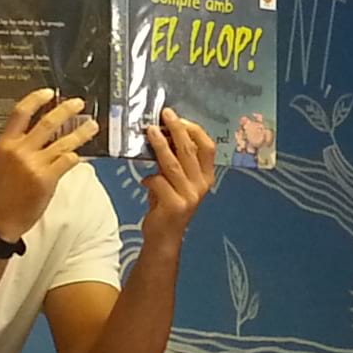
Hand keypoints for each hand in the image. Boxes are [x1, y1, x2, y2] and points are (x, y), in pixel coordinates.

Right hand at [0, 90, 97, 240]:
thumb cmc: (1, 192)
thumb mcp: (3, 162)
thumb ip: (20, 146)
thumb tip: (43, 133)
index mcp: (5, 143)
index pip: (20, 112)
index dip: (36, 99)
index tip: (49, 91)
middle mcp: (19, 150)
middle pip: (47, 122)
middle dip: (66, 110)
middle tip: (79, 103)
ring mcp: (34, 164)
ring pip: (64, 142)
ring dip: (81, 132)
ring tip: (92, 126)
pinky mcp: (47, 178)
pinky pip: (68, 161)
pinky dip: (75, 157)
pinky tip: (79, 156)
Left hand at [137, 109, 219, 245]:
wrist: (165, 237)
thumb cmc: (168, 205)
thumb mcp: (176, 182)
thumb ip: (175, 162)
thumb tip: (162, 134)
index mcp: (206, 177)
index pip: (207, 147)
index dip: (194, 130)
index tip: (179, 117)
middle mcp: (201, 185)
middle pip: (190, 150)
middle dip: (177, 129)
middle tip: (165, 114)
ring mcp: (189, 196)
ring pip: (172, 163)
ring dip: (160, 145)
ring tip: (151, 131)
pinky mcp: (174, 205)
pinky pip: (159, 182)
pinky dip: (149, 178)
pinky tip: (144, 180)